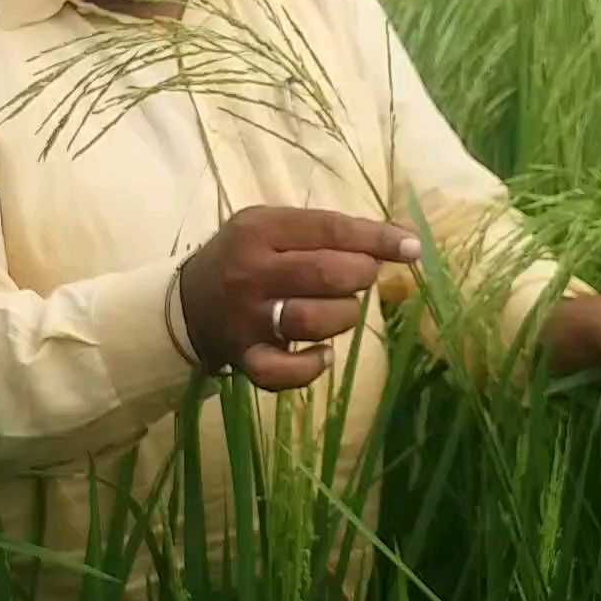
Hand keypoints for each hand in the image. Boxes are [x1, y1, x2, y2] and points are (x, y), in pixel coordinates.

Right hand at [178, 206, 421, 390]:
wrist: (189, 302)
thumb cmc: (247, 257)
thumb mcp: (277, 228)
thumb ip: (332, 231)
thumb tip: (405, 239)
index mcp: (260, 230)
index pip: (329, 229)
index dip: (377, 238)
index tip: (412, 247)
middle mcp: (251, 272)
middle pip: (324, 274)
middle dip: (360, 275)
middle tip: (362, 276)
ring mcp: (246, 318)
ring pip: (311, 320)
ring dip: (343, 316)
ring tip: (341, 309)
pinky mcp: (244, 357)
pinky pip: (282, 372)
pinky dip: (311, 368)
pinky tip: (324, 355)